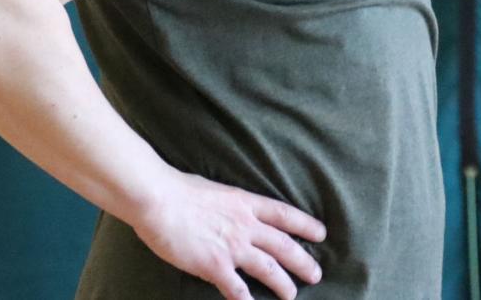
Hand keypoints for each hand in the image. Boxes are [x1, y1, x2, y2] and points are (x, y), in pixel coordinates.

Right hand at [131, 170, 327, 299]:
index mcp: (246, 203)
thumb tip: (232, 209)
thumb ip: (230, 204)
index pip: (284, 215)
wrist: (159, 200)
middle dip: (303, 261)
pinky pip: (237, 288)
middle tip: (316, 274)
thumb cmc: (180, 190)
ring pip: (268, 268)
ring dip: (283, 284)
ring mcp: (232, 246)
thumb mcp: (217, 190)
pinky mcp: (215, 265)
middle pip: (284, 246)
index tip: (321, 233)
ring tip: (292, 294)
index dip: (305, 225)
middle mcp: (245, 225)